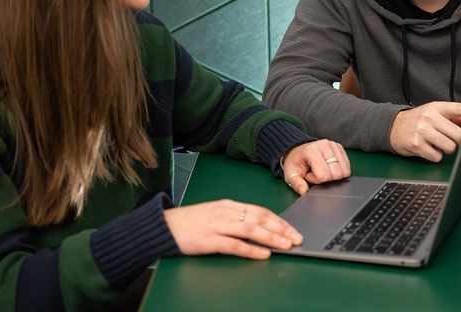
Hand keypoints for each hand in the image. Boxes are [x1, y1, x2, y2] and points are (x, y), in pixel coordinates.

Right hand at [163, 199, 302, 259]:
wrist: (164, 226)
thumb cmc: (190, 222)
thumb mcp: (215, 214)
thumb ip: (234, 218)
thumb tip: (258, 227)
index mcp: (228, 205)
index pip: (260, 210)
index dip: (278, 220)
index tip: (292, 229)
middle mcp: (225, 212)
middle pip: (259, 218)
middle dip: (281, 228)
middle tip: (296, 238)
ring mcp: (217, 225)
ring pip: (250, 229)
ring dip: (271, 237)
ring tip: (285, 245)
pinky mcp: (209, 239)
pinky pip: (234, 244)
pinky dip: (251, 249)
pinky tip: (263, 254)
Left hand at [283, 139, 350, 194]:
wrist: (299, 150)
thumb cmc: (296, 162)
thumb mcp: (291, 173)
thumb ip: (297, 183)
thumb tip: (304, 191)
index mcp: (312, 151)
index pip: (323, 175)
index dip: (316, 180)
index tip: (309, 175)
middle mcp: (325, 146)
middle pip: (337, 174)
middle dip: (326, 178)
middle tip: (316, 172)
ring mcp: (334, 146)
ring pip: (344, 171)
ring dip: (333, 175)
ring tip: (322, 169)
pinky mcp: (340, 148)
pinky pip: (347, 166)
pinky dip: (340, 171)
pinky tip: (329, 167)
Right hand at [389, 101, 460, 161]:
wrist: (393, 127)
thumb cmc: (418, 120)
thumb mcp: (435, 113)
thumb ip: (456, 117)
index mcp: (437, 107)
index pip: (460, 109)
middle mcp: (429, 117)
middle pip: (459, 134)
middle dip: (458, 140)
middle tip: (449, 138)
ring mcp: (422, 130)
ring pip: (450, 147)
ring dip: (446, 149)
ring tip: (437, 143)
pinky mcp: (416, 144)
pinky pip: (437, 157)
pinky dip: (435, 156)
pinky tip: (428, 148)